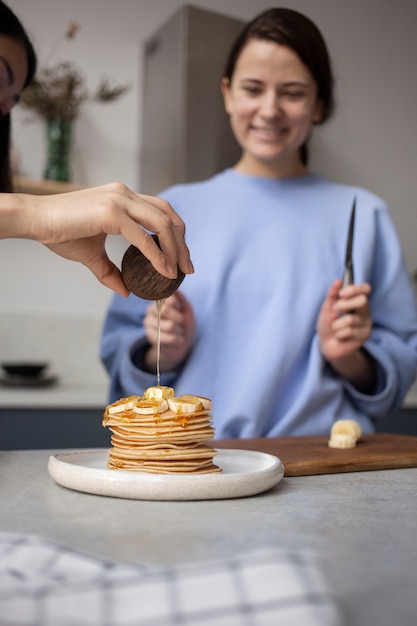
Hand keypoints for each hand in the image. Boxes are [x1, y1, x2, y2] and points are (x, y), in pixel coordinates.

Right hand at [22, 183, 193, 295]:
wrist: (36, 220)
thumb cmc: (60, 232)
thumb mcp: (91, 254)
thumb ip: (110, 271)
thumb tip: (126, 290)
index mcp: (123, 197)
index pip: (161, 211)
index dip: (176, 233)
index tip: (181, 257)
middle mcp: (125, 194)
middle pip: (168, 216)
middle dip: (182, 243)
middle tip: (188, 267)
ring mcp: (119, 200)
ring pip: (162, 224)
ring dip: (175, 249)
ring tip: (179, 271)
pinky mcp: (111, 213)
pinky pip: (143, 237)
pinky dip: (157, 255)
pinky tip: (164, 270)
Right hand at [143, 291, 195, 372]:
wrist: (181, 343)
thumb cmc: (185, 324)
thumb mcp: (187, 310)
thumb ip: (181, 299)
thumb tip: (174, 288)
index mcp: (159, 300)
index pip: (167, 298)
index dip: (177, 305)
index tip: (180, 309)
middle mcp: (150, 310)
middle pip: (165, 310)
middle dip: (179, 318)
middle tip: (181, 322)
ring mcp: (148, 323)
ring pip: (169, 326)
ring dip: (180, 330)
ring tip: (179, 332)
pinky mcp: (150, 337)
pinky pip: (169, 338)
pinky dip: (178, 339)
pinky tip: (178, 339)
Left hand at [317, 278, 374, 389]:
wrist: (326, 344)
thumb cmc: (327, 324)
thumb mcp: (326, 308)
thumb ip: (332, 294)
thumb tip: (338, 280)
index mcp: (357, 300)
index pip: (365, 289)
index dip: (355, 289)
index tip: (342, 293)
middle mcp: (365, 310)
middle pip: (362, 301)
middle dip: (344, 306)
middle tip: (335, 312)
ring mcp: (366, 323)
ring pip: (350, 319)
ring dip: (337, 325)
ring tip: (336, 328)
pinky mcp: (365, 335)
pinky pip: (349, 331)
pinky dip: (339, 334)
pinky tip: (340, 336)